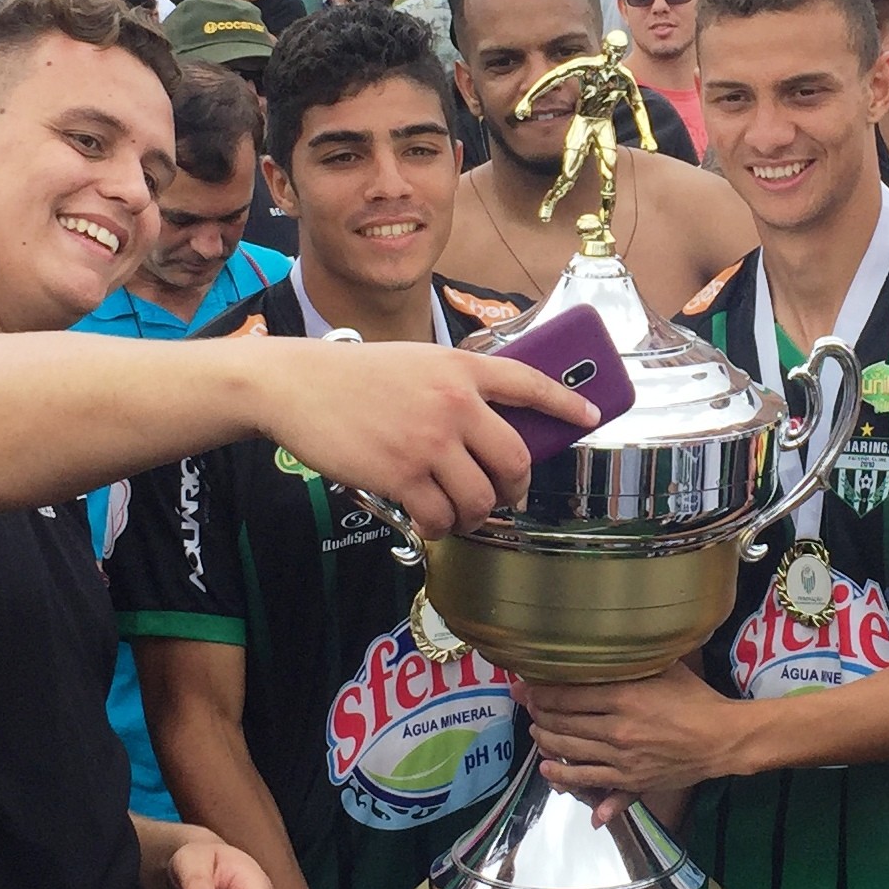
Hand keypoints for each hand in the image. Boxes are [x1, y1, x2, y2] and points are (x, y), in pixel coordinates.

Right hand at [257, 341, 594, 538]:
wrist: (298, 385)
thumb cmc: (355, 376)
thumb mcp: (416, 361)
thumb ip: (455, 386)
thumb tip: (488, 427)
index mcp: (461, 368)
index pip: (529, 383)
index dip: (566, 403)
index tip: (590, 416)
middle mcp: (454, 402)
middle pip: (515, 460)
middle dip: (516, 489)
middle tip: (504, 497)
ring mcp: (429, 440)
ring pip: (481, 498)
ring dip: (476, 516)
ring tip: (459, 513)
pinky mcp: (401, 473)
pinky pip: (439, 516)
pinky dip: (439, 526)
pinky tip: (429, 519)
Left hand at [517, 664, 733, 825]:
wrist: (720, 740)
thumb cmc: (695, 699)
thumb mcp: (665, 669)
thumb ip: (634, 662)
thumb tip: (605, 650)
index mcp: (626, 696)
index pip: (570, 693)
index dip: (543, 690)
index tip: (528, 685)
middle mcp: (618, 728)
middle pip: (564, 722)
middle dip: (539, 713)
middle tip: (527, 705)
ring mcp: (621, 757)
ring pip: (570, 751)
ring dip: (546, 741)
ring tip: (535, 732)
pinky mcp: (629, 779)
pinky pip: (588, 779)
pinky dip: (564, 776)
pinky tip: (548, 769)